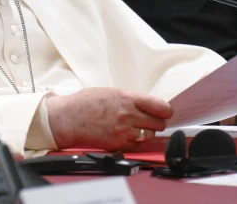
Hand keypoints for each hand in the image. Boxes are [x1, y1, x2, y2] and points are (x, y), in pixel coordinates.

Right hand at [46, 87, 173, 150]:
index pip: (161, 107)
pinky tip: (126, 134)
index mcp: (128, 98)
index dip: (166, 111)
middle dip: (157, 122)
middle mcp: (128, 115)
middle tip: (151, 120)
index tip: (166, 112)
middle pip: (159, 123)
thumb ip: (133, 99)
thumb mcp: (113, 92)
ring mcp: (124, 131)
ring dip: (146, 132)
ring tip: (136, 127)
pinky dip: (135, 141)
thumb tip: (150, 105)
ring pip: (149, 136)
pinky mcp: (118, 145)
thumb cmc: (88, 102)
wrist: (70, 118)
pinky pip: (137, 145)